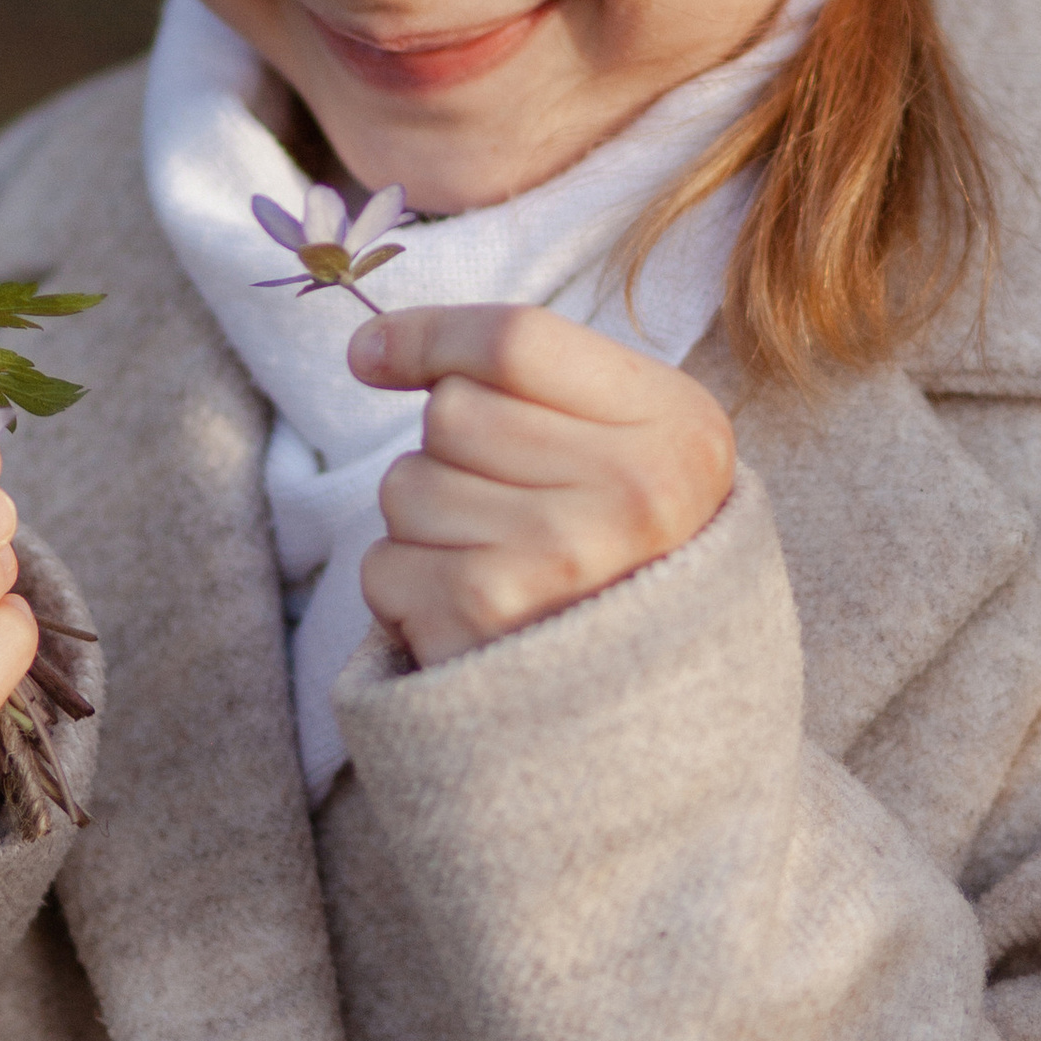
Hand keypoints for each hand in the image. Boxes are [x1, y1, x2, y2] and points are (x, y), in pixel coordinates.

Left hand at [349, 305, 734, 668]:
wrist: (666, 703)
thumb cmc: (629, 546)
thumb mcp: (637, 436)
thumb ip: (529, 371)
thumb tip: (365, 349)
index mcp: (674, 432)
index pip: (513, 341)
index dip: (426, 336)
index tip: (370, 354)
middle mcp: (627, 498)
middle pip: (451, 412)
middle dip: (450, 448)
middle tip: (507, 502)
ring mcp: (554, 569)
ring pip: (405, 486)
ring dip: (425, 518)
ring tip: (494, 559)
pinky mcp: (484, 633)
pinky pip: (381, 567)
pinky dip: (403, 585)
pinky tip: (465, 609)